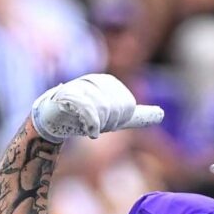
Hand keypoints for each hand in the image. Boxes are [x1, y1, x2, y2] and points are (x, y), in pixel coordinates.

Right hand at [28, 72, 163, 142]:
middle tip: (95, 125)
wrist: (50, 121)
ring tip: (88, 126)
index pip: (127, 106)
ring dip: (98, 125)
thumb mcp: (115, 117)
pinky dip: (92, 126)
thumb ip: (137, 115)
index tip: (106, 122)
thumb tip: (162, 113)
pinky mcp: (67, 95)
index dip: (119, 120)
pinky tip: (90, 133)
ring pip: (104, 109)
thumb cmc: (83, 117)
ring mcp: (80, 86)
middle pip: (118, 108)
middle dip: (109, 123)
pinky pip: (88, 109)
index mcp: (107, 82)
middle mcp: (94, 80)